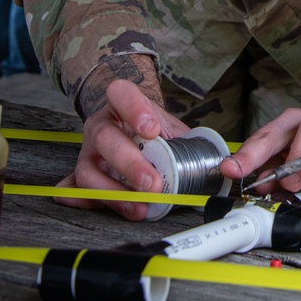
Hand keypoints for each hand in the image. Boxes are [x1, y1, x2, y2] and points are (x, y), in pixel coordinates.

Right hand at [56, 70, 187, 220]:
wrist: (133, 127)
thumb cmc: (153, 129)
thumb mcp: (171, 127)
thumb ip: (189, 143)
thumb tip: (224, 167)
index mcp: (121, 102)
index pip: (121, 94)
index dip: (135, 109)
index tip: (152, 130)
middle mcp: (100, 124)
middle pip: (106, 138)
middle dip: (130, 164)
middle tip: (153, 183)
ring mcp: (88, 150)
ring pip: (89, 169)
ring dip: (114, 192)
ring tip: (140, 206)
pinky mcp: (82, 172)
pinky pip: (75, 188)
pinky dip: (83, 200)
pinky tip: (94, 206)